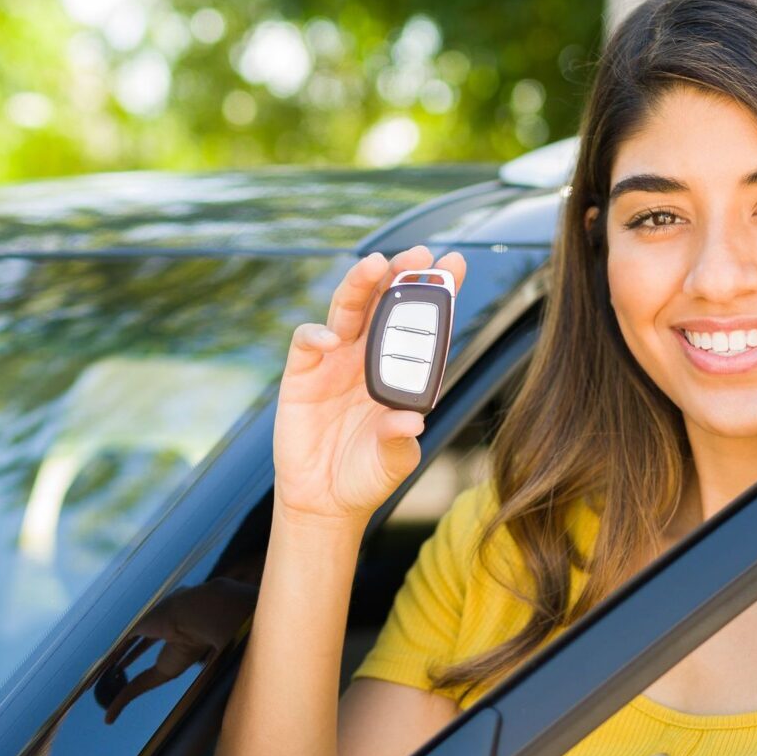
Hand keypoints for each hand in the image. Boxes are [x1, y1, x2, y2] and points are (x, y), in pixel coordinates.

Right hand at [272, 243, 468, 526]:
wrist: (324, 501)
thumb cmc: (367, 475)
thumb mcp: (392, 462)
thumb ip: (399, 440)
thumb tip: (411, 421)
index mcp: (400, 371)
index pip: (421, 322)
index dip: (436, 291)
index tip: (454, 262)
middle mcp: (369, 357)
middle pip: (383, 304)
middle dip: (400, 275)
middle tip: (417, 254)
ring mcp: (334, 362)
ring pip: (346, 310)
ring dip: (359, 285)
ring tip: (375, 265)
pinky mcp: (302, 375)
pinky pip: (307, 342)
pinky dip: (316, 335)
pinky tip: (330, 340)